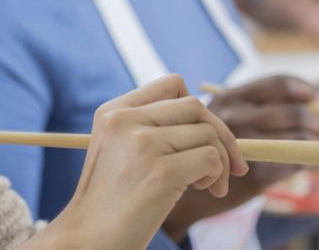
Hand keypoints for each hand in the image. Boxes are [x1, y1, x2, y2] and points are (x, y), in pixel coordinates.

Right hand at [44, 75, 246, 249]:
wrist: (87, 240)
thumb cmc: (110, 203)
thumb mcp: (120, 150)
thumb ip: (151, 128)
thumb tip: (211, 124)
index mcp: (113, 111)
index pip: (172, 84)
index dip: (198, 110)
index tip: (206, 136)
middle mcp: (125, 120)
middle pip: (195, 107)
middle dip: (222, 135)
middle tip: (230, 165)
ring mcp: (142, 144)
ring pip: (207, 134)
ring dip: (221, 162)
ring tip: (209, 185)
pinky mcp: (160, 172)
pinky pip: (210, 158)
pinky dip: (217, 175)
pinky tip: (205, 190)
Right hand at [162, 75, 318, 238]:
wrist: (184, 187)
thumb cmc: (210, 147)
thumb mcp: (223, 116)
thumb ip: (256, 108)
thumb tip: (311, 104)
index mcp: (231, 97)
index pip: (277, 83)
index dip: (301, 88)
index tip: (313, 96)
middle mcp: (237, 117)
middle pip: (293, 113)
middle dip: (317, 122)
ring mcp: (245, 145)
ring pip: (298, 140)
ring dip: (315, 144)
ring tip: (315, 148)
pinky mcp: (253, 174)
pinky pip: (293, 164)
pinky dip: (303, 163)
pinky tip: (298, 164)